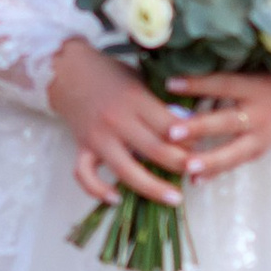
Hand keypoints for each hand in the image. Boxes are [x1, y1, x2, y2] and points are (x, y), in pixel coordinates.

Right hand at [46, 38, 191, 209]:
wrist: (68, 71)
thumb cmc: (111, 75)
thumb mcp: (140, 81)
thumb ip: (160, 105)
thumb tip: (189, 131)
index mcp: (135, 99)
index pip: (169, 125)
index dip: (190, 138)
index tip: (202, 146)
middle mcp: (116, 120)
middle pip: (155, 149)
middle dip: (181, 164)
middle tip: (198, 171)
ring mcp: (97, 137)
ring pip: (126, 170)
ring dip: (154, 188)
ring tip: (175, 199)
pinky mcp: (81, 148)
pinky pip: (86, 176)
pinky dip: (98, 190)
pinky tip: (116, 199)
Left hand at [163, 71, 270, 183]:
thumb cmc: (269, 81)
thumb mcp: (252, 74)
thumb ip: (223, 80)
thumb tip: (180, 79)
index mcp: (254, 88)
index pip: (223, 84)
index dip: (198, 84)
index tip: (170, 84)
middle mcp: (259, 113)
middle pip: (227, 121)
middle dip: (199, 127)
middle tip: (173, 133)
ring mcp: (261, 136)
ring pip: (234, 151)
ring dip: (209, 161)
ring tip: (187, 167)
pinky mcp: (260, 152)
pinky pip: (235, 164)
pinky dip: (215, 172)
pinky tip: (195, 180)